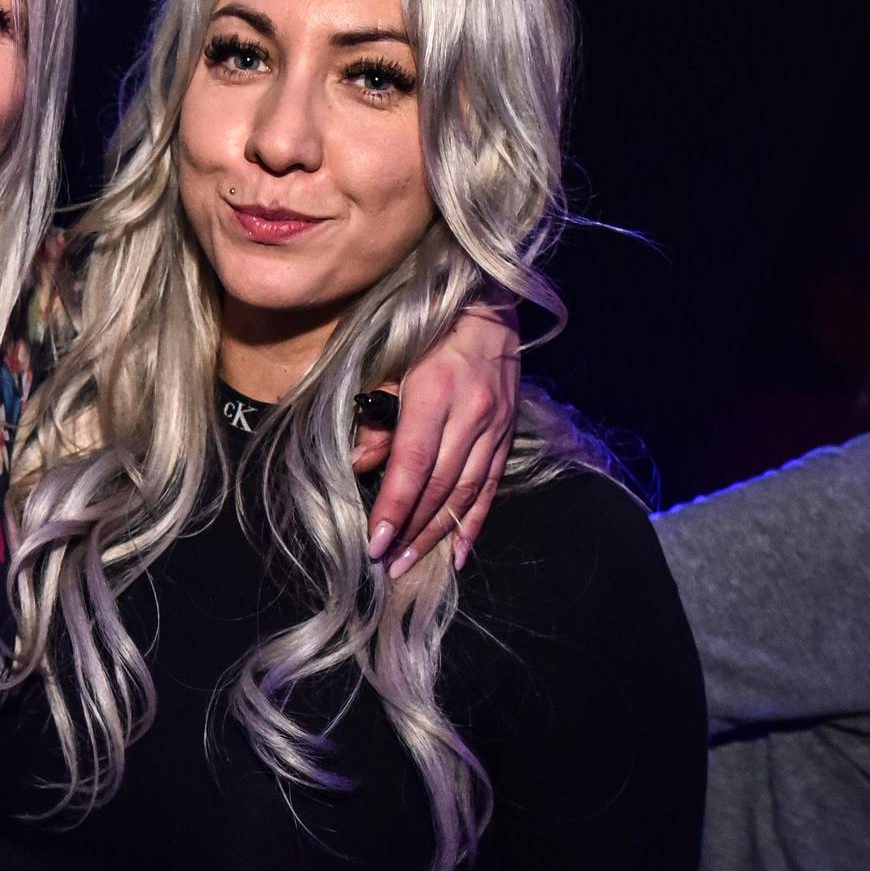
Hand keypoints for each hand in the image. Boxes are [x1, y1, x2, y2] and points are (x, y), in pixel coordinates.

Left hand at [353, 302, 520, 577]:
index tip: (375, 541)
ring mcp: (495, 425)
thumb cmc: (428, 333)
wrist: (487, 305)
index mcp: (434, 392)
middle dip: (412, 529)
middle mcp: (470, 413)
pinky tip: (458, 552)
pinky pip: (490, 486)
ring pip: (465, 492)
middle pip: (439, 485)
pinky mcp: (508, 433)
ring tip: (413, 563)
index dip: (394, 506)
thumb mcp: (393, 364)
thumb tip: (361, 464)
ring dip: (437, 533)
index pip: (413, 463)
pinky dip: (474, 523)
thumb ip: (377, 416)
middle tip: (388, 565)